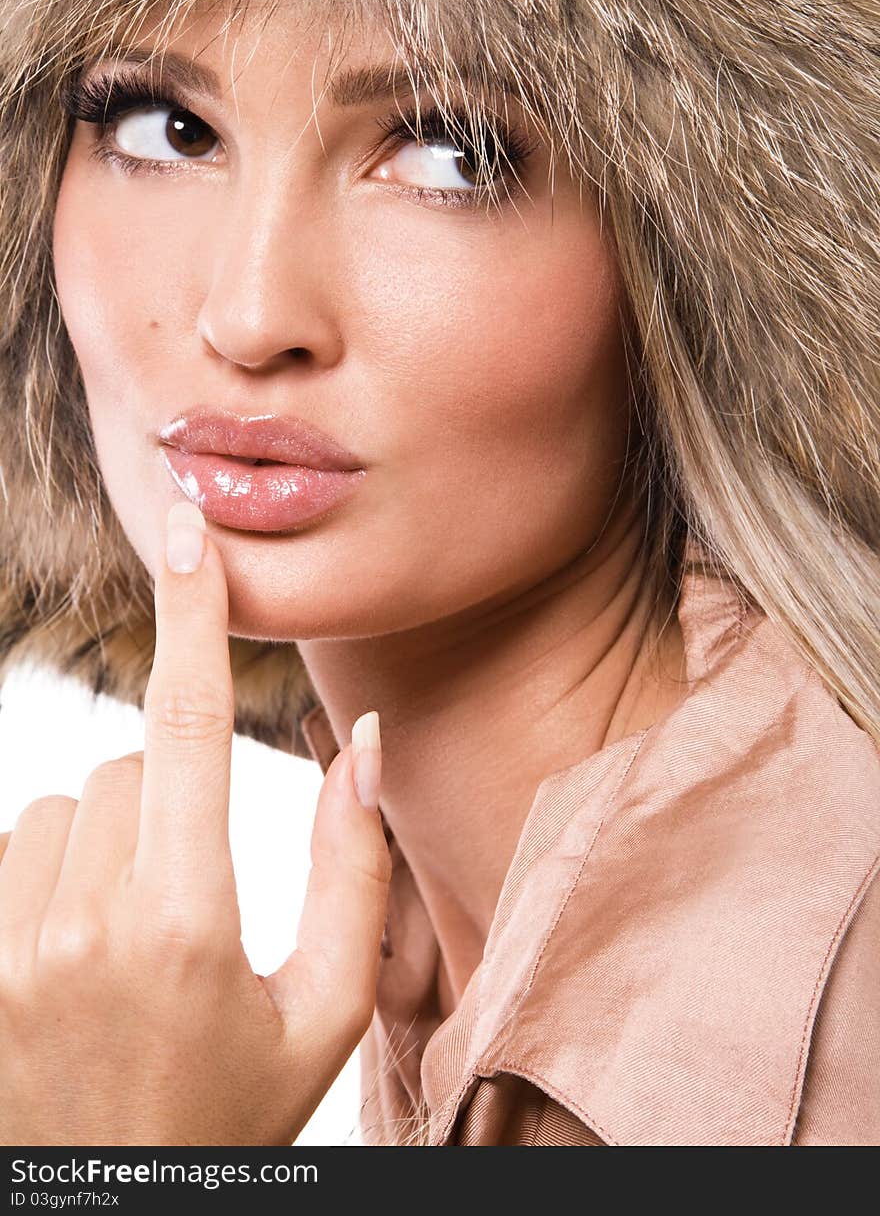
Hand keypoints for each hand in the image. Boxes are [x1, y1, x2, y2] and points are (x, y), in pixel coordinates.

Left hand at [0, 500, 390, 1143]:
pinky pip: (8, 853)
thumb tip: (363, 745)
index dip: (193, 615)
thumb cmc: (223, 1118)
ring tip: (125, 939)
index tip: (184, 528)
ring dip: (102, 840)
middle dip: (169, 798)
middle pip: (129, 766)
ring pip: (61, 807)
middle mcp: (80, 928)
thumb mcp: (320, 1015)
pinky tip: (69, 955)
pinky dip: (46, 876)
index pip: (191, 726)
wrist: (104, 1214)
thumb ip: (354, 874)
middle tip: (189, 898)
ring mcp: (4, 952)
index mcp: (186, 925)